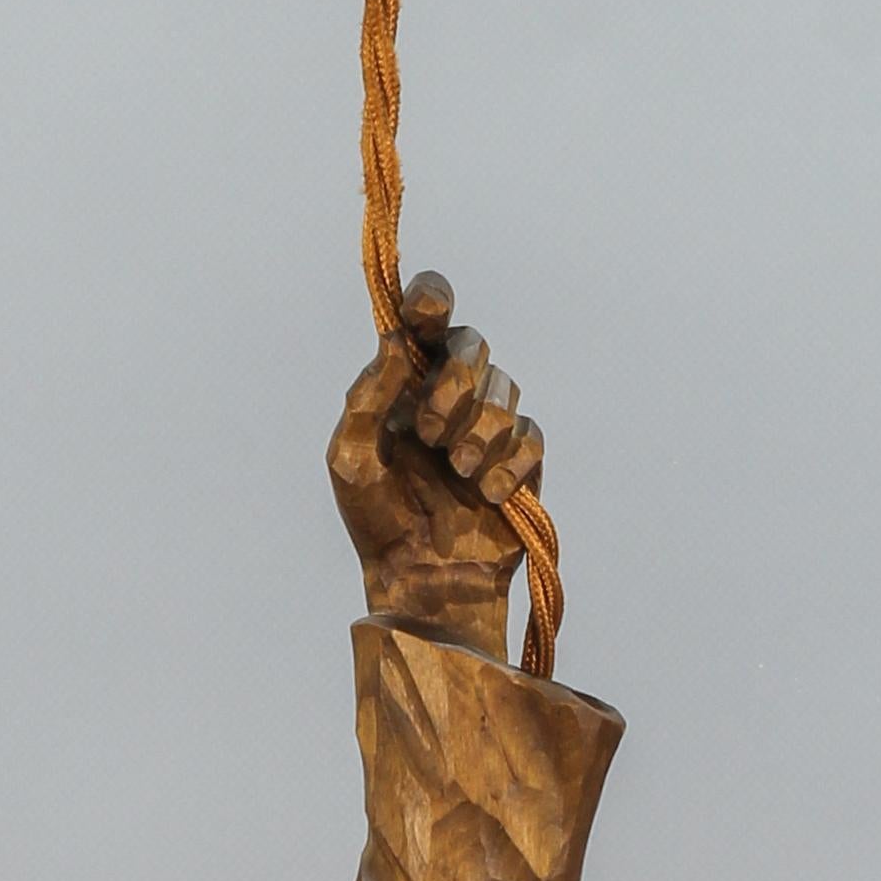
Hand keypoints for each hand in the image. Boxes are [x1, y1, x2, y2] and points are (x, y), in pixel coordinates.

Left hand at [327, 278, 546, 658]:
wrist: (421, 582)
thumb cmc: (377, 522)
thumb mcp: (350, 459)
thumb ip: (367, 397)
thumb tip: (397, 342)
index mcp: (406, 383)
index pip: (427, 318)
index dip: (431, 298)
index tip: (427, 309)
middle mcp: (450, 395)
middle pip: (472, 344)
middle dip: (454, 383)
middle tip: (430, 433)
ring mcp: (488, 427)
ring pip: (504, 390)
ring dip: (478, 431)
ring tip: (459, 473)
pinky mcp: (521, 464)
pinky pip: (530, 437)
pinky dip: (510, 463)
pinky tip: (488, 494)